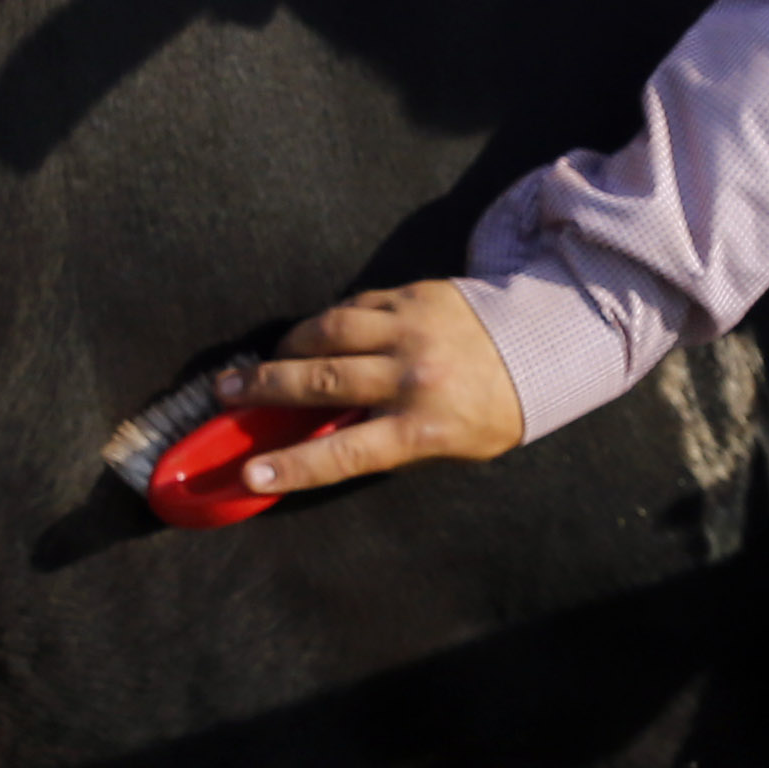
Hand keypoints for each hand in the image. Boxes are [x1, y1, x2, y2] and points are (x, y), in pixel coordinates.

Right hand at [215, 282, 525, 495]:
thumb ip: (384, 440)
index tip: (248, 472)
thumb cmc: (487, 413)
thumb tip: (314, 437)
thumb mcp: (443, 446)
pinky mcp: (414, 295)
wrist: (542, 349)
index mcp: (424, 428)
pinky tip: (316, 335)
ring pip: (329, 330)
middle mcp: (414, 377)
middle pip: (321, 381)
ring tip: (266, 359)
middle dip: (264, 387)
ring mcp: (413, 330)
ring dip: (289, 346)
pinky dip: (328, 323)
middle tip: (226, 390)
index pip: (345, 454)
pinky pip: (355, 305)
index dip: (293, 467)